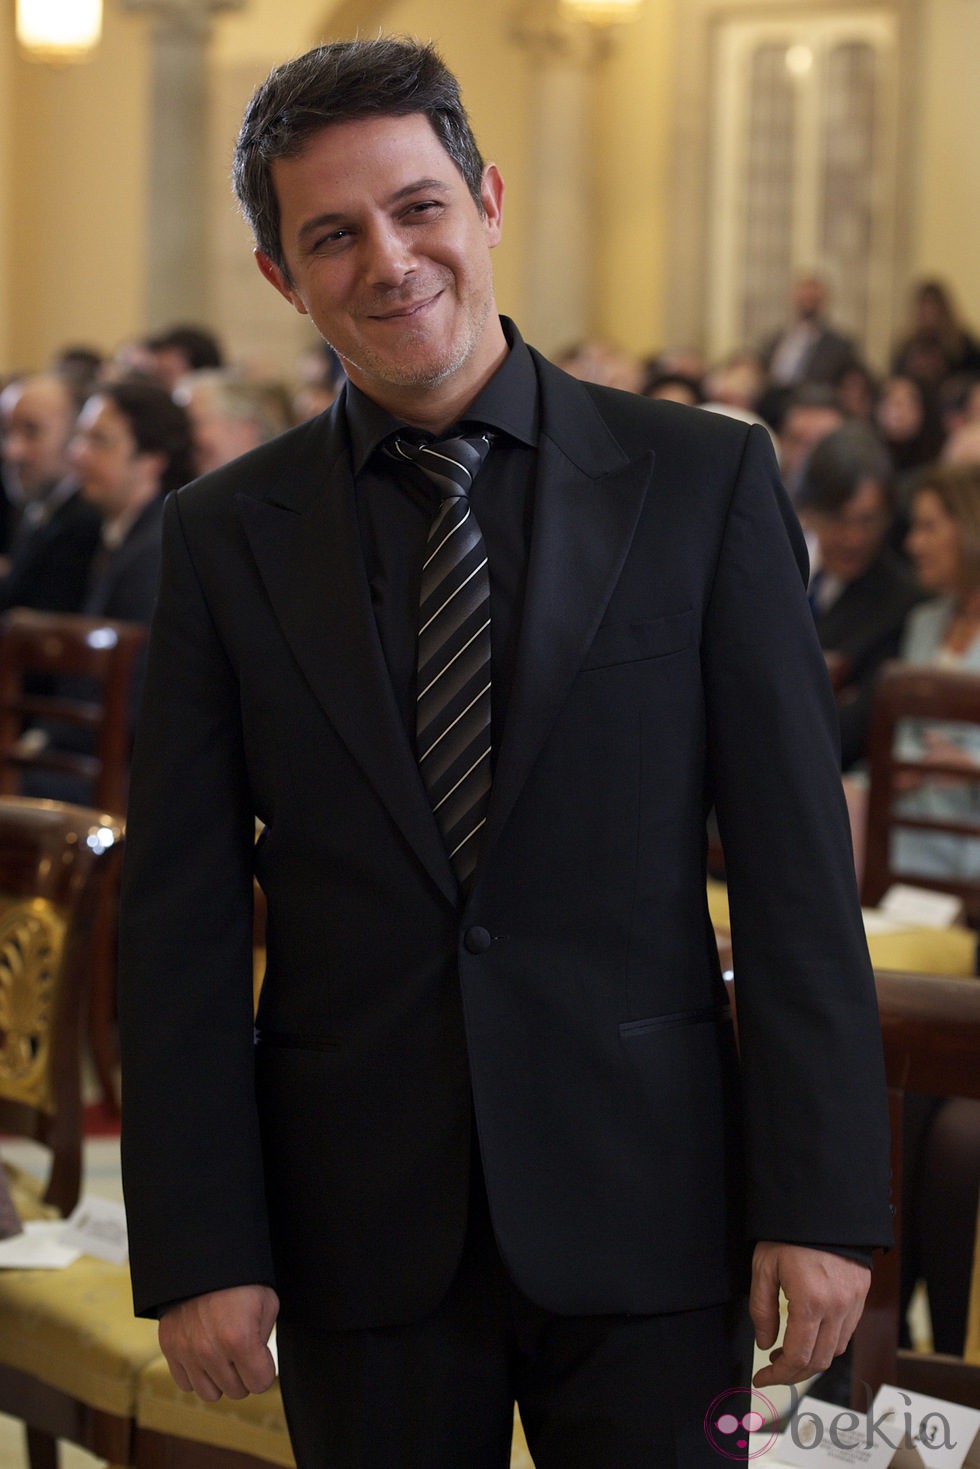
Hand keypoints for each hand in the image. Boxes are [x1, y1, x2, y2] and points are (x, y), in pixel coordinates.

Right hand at [159, 1284, 279, 1400]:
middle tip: (243, 1350)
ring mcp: (187, 1352)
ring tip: (223, 1355)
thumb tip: (256, 1362)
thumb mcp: (266, 1302)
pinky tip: (204, 1353)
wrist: (201, 1260)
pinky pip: (186, 1383)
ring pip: (210, 1394)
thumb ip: (263, 1339)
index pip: (260, 1383)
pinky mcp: (169, 1349)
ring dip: (220, 1379)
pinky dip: (197, 1374)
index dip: (265, 1369)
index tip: (261, 1355)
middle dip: (244, 1374)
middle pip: (237, 1391)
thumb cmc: (240, 1280)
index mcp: (239, 1340)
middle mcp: (210, 1351)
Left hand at [750, 1242, 869, 1387]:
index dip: (778, 1375)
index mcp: (810, 1302)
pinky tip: (810, 1334)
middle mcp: (837, 1307)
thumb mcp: (764, 1268)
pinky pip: (847, 1332)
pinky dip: (828, 1342)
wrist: (822, 1208)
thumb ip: (762, 1310)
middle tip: (773, 1370)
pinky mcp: (861, 1295)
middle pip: (818, 1361)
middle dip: (793, 1373)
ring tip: (788, 1350)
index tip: (762, 1378)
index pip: (798, 1357)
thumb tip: (765, 1344)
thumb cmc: (790, 1234)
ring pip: (835, 1350)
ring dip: (811, 1359)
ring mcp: (853, 1302)